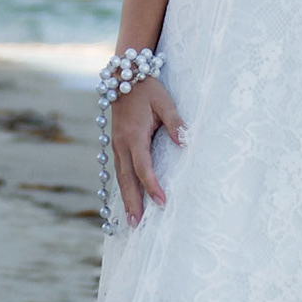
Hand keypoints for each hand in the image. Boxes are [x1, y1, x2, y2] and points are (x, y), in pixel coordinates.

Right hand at [110, 76, 185, 227]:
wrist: (124, 76)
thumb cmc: (148, 89)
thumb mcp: (165, 102)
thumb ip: (175, 122)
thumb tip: (185, 141)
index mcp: (133, 136)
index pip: (143, 168)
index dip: (152, 186)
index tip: (162, 202)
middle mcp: (121, 144)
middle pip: (126, 179)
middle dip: (132, 202)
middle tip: (137, 224)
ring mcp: (116, 144)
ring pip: (120, 176)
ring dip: (126, 197)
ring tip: (131, 218)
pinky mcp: (117, 143)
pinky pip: (119, 169)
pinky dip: (122, 185)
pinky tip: (127, 197)